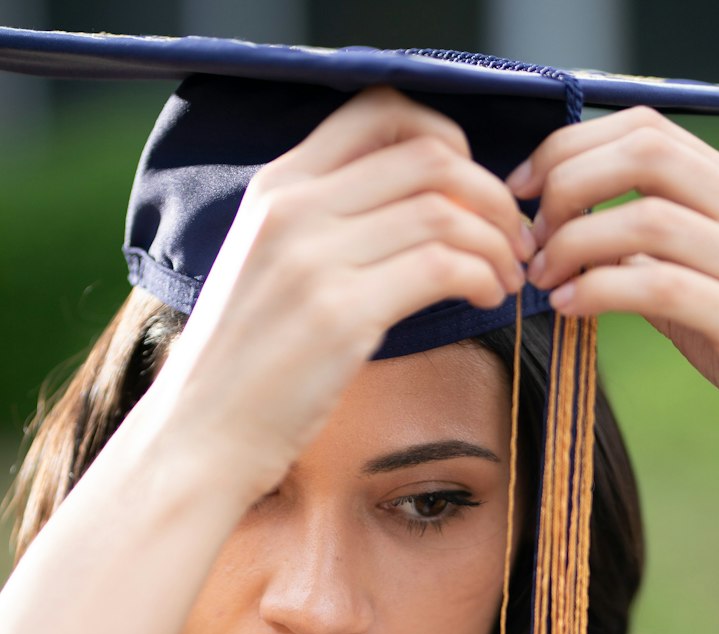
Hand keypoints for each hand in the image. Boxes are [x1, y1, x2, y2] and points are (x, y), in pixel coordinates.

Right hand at [151, 88, 531, 509]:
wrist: (201, 432)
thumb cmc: (247, 363)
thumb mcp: (269, 266)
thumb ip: (325, 225)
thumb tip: (415, 209)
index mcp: (277, 186)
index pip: (380, 111)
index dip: (447, 138)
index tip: (470, 186)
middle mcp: (294, 208)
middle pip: (428, 156)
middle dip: (490, 193)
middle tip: (512, 236)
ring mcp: (315, 258)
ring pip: (444, 212)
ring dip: (495, 242)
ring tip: (506, 276)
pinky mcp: (340, 314)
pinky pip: (441, 267)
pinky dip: (482, 276)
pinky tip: (488, 298)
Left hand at [511, 108, 718, 483]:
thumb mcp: (706, 286)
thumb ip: (651, 255)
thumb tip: (573, 237)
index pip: (646, 129)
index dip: (572, 148)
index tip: (525, 189)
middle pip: (644, 153)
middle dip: (567, 183)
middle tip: (531, 233)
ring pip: (646, 218)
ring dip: (575, 244)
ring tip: (545, 277)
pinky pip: (660, 286)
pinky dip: (601, 291)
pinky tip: (570, 308)